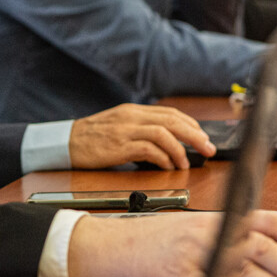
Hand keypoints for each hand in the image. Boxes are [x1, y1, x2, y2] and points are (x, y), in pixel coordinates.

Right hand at [67, 210, 276, 276]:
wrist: (108, 249)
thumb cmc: (150, 241)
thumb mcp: (193, 226)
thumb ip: (230, 229)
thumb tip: (274, 236)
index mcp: (215, 217)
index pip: (267, 221)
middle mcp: (209, 232)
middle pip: (265, 248)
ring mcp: (195, 256)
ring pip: (249, 271)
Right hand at [68, 103, 215, 169]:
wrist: (67, 142)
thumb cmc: (92, 137)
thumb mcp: (119, 126)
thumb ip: (140, 129)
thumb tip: (167, 142)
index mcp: (133, 111)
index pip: (170, 113)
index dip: (191, 125)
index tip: (203, 137)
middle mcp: (132, 117)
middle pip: (172, 121)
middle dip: (195, 135)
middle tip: (209, 148)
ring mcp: (125, 130)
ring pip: (163, 133)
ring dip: (181, 148)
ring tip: (188, 162)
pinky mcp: (119, 146)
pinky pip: (148, 149)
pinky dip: (163, 157)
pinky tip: (168, 166)